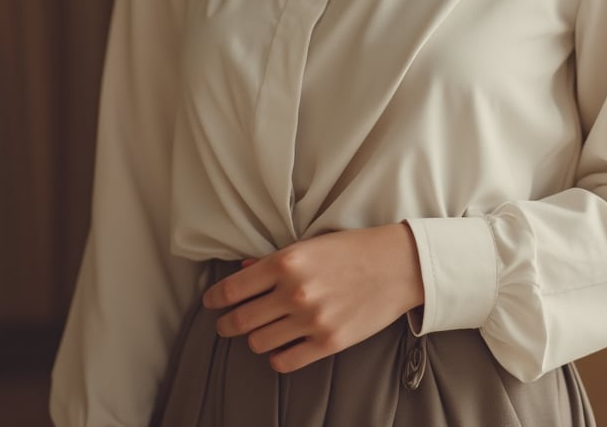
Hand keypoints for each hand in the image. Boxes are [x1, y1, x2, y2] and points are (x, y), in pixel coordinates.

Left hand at [202, 224, 423, 372]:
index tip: (210, 303)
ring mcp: (311, 319)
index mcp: (286, 261)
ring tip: (260, 331)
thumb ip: (273, 260)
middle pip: (240, 320)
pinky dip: (276, 356)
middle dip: (226, 324)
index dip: (214, 299)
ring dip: (253, 339)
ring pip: (258, 343)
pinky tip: (281, 345)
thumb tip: (241, 271)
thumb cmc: (352, 249)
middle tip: (225, 324)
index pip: (233, 289)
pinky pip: (284, 361)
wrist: (397, 265)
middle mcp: (294, 291)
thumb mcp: (310, 244)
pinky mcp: (327, 342)